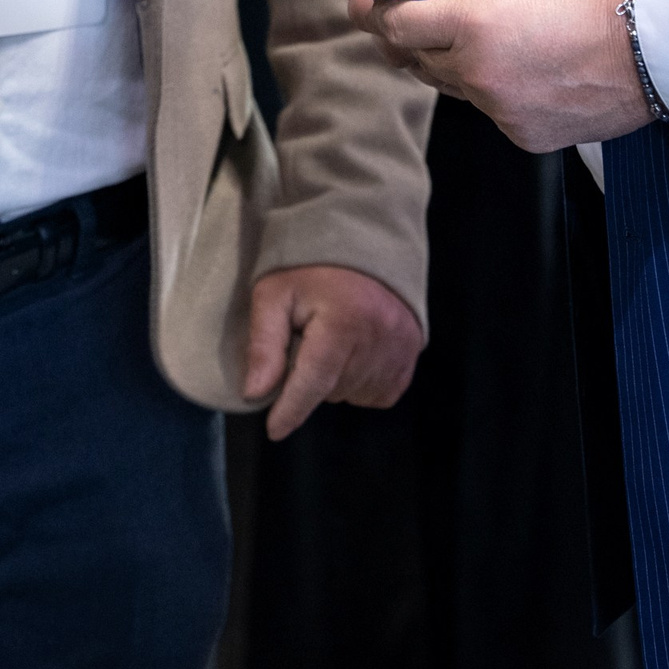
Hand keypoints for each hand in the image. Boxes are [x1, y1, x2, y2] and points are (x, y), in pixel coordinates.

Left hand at [244, 264, 422, 439]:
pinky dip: (361, 383)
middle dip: (310, 378)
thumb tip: (255, 393)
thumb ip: (264, 346)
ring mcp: (401, 345)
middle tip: (306, 340)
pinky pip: (382, 392)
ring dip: (336, 381)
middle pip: (331, 390)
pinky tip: (351, 355)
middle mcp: (379, 335)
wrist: (359, 240)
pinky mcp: (413, 349)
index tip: (275, 429)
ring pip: (355, 394)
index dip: (291, 410)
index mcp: (343, 320)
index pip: (313, 383)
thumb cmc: (310, 267)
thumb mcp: (273, 295)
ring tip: (330, 342)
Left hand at [363, 0, 648, 153]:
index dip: (383, 13)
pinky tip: (530, 70)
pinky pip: (491, 111)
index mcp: (473, 22)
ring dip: (463, 65)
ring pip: (456, 87)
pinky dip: (498, 92)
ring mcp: (500, 110)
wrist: (653, 46)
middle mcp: (478, 72)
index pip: (398, 25)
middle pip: (422, 59)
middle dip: (425, 38)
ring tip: (505, 39)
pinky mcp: (521, 135)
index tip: (376, 5)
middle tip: (444, 16)